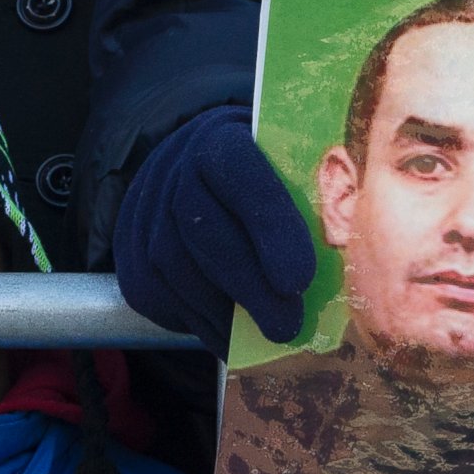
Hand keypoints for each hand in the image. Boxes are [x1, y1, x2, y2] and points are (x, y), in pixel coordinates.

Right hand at [113, 105, 314, 351]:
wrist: (195, 177)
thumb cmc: (266, 180)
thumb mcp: (291, 169)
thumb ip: (311, 199)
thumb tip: (344, 254)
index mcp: (224, 137)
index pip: (241, 172)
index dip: (269, 227)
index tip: (299, 280)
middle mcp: (175, 167)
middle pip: (201, 227)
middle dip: (248, 284)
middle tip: (287, 325)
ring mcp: (145, 210)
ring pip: (173, 266)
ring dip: (222, 310)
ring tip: (266, 334)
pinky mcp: (129, 255)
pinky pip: (155, 294)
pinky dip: (197, 322)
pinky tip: (231, 336)